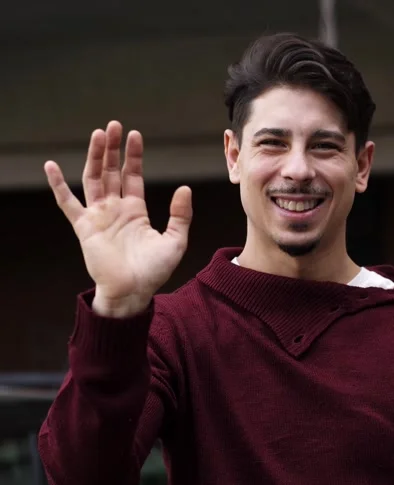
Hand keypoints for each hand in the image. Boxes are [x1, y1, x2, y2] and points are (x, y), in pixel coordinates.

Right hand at [44, 120, 192, 316]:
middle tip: (114, 125)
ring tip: (99, 134)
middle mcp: (115, 210)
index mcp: (135, 211)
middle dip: (113, 149)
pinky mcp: (84, 227)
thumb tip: (185, 189)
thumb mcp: (175, 241)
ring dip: (95, 157)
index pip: (132, 176)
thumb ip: (180, 215)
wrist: (132, 293)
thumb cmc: (153, 272)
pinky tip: (50, 166)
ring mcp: (98, 217)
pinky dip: (58, 185)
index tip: (135, 135)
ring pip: (93, 179)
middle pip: (111, 171)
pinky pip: (67, 203)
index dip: (133, 156)